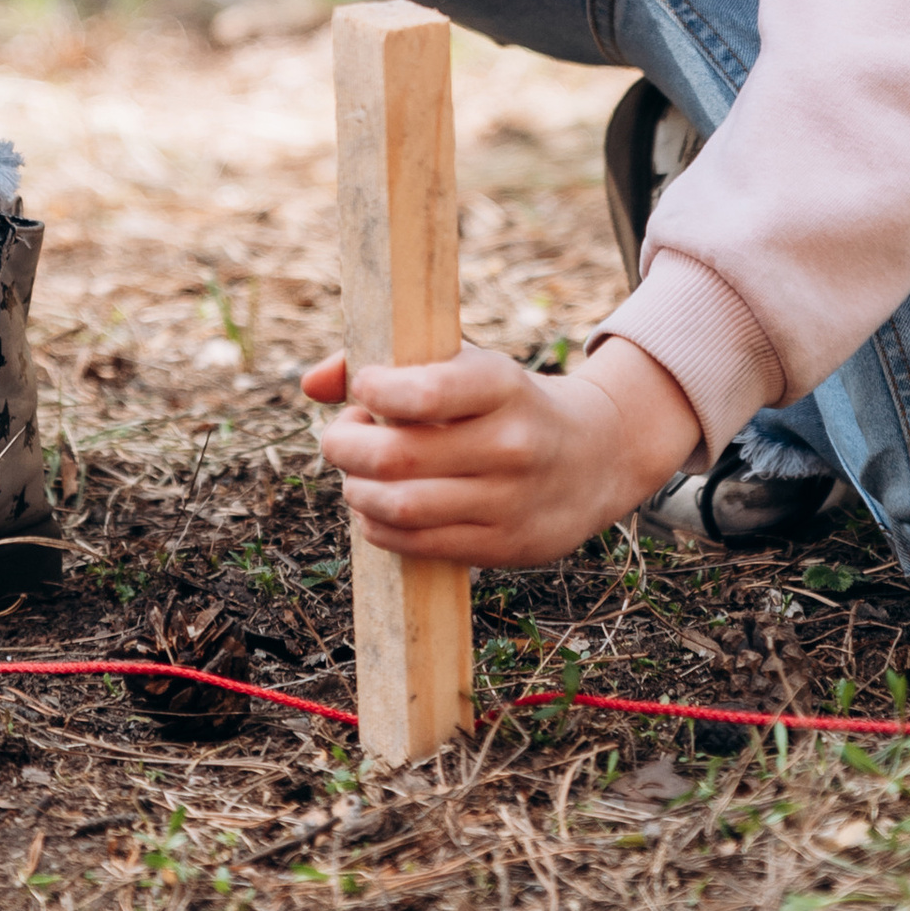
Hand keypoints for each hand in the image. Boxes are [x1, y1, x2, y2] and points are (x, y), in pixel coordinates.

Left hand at [303, 338, 702, 567]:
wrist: (598, 455)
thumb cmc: (506, 404)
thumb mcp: (468, 366)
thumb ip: (389, 365)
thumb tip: (311, 384)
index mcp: (502, 385)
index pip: (426, 391)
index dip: (374, 390)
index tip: (362, 388)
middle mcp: (511, 443)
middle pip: (398, 457)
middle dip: (346, 446)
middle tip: (338, 438)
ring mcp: (509, 500)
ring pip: (402, 507)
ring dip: (357, 492)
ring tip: (357, 476)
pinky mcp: (504, 545)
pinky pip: (418, 544)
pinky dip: (379, 527)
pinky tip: (376, 508)